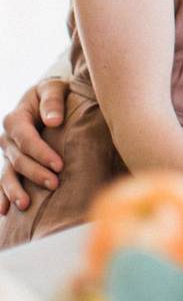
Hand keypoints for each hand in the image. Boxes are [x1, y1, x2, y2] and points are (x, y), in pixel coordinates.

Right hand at [0, 80, 67, 213]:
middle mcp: (8, 137)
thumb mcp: (54, 88)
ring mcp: (7, 153)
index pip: (26, 139)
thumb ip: (52, 101)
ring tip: (25, 205)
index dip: (41, 153)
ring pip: (8, 174)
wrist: (48, 98)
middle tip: (55, 184)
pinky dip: (2, 196)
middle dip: (35, 173)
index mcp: (16, 118)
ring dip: (15, 190)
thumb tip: (53, 121)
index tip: (59, 164)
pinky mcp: (12, 163)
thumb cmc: (55, 92)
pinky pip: (4, 181)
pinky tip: (4, 211)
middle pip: (18, 159)